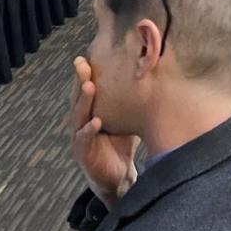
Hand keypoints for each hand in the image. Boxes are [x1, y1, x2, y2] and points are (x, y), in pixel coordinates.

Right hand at [66, 56, 137, 209]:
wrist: (118, 177)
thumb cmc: (121, 143)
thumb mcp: (126, 117)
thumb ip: (132, 100)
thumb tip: (151, 75)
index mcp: (90, 110)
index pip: (87, 87)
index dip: (87, 71)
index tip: (89, 53)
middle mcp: (81, 120)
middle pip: (78, 97)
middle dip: (80, 79)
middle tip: (83, 63)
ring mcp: (79, 136)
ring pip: (78, 115)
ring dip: (83, 100)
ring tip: (89, 85)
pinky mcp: (83, 153)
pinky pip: (83, 139)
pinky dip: (89, 130)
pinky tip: (96, 122)